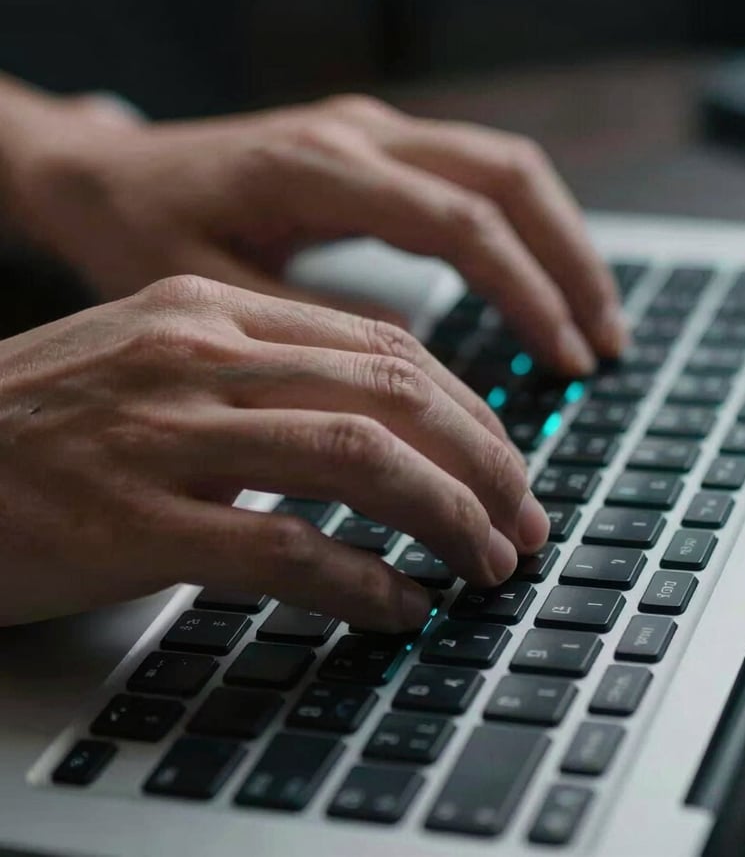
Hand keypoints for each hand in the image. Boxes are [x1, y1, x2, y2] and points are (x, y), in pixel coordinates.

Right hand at [0, 276, 549, 628]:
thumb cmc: (43, 418)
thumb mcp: (156, 360)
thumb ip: (261, 377)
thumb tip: (380, 430)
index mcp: (210, 309)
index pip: (380, 343)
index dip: (465, 405)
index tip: (504, 458)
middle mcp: (198, 355)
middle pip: (391, 392)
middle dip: (482, 461)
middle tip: (524, 518)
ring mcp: (164, 435)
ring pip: (357, 460)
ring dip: (445, 517)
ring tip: (487, 563)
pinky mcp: (133, 522)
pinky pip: (285, 549)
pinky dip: (363, 583)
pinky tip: (399, 609)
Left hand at [7, 92, 625, 375]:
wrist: (105, 175)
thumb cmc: (140, 232)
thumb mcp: (207, 295)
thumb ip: (308, 332)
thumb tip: (411, 376)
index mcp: (316, 168)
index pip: (461, 223)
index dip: (526, 293)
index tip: (564, 359)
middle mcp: (357, 133)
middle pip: (508, 178)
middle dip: (570, 263)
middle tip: (602, 345)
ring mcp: (370, 130)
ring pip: (504, 167)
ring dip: (559, 241)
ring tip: (590, 320)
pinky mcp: (372, 146)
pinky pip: (473, 174)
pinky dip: (520, 229)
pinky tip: (535, 281)